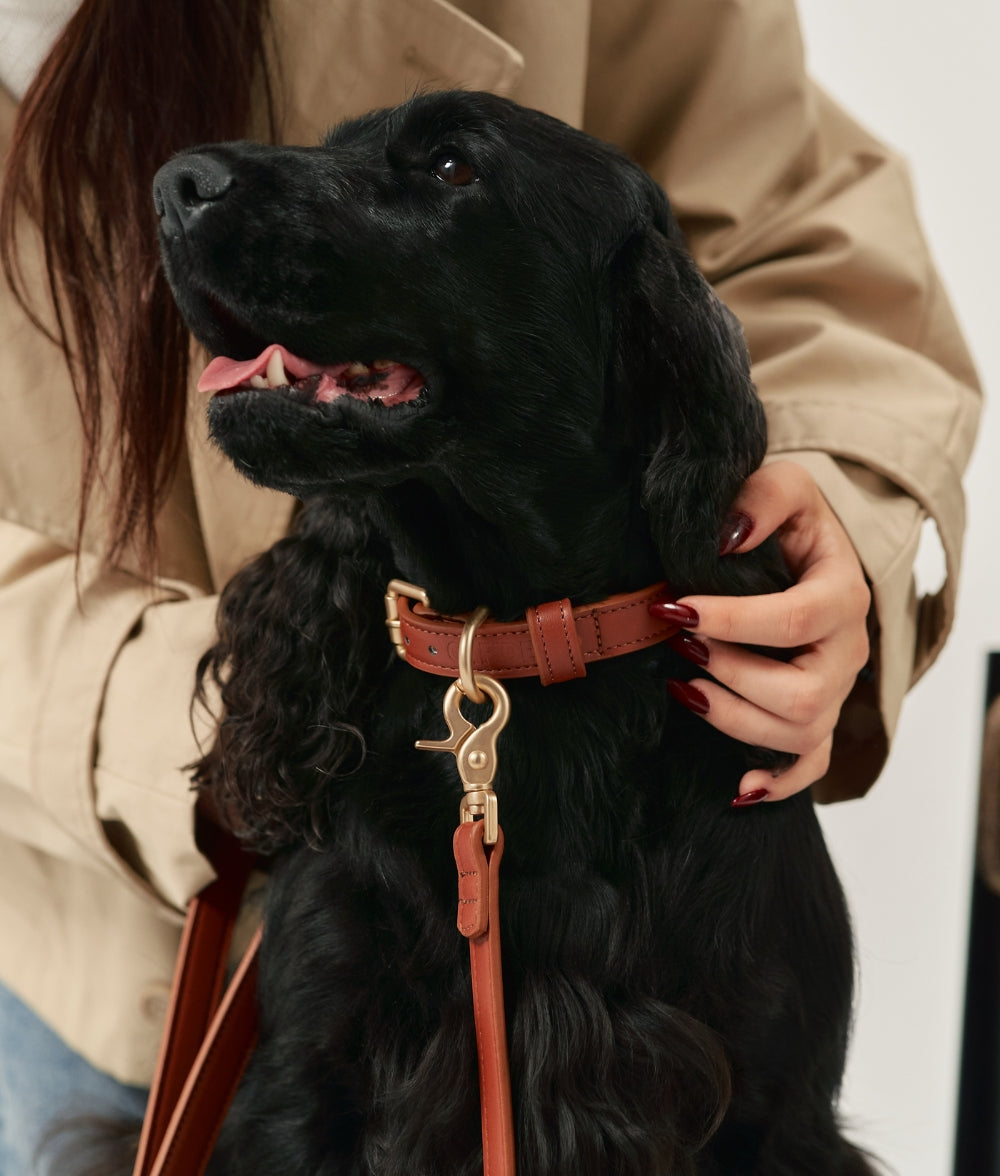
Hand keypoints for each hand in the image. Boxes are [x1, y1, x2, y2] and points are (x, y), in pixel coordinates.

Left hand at [654, 461, 870, 803]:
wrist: (807, 549)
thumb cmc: (791, 522)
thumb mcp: (784, 486)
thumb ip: (761, 498)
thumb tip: (725, 537)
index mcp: (843, 593)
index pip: (795, 620)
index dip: (731, 621)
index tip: (675, 609)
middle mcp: (848, 651)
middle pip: (802, 692)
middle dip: (732, 675)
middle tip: (679, 648)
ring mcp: (835, 690)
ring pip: (800, 732)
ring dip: (734, 718)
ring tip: (683, 688)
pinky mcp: (818, 717)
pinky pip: (812, 766)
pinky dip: (779, 782)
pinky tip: (738, 786)